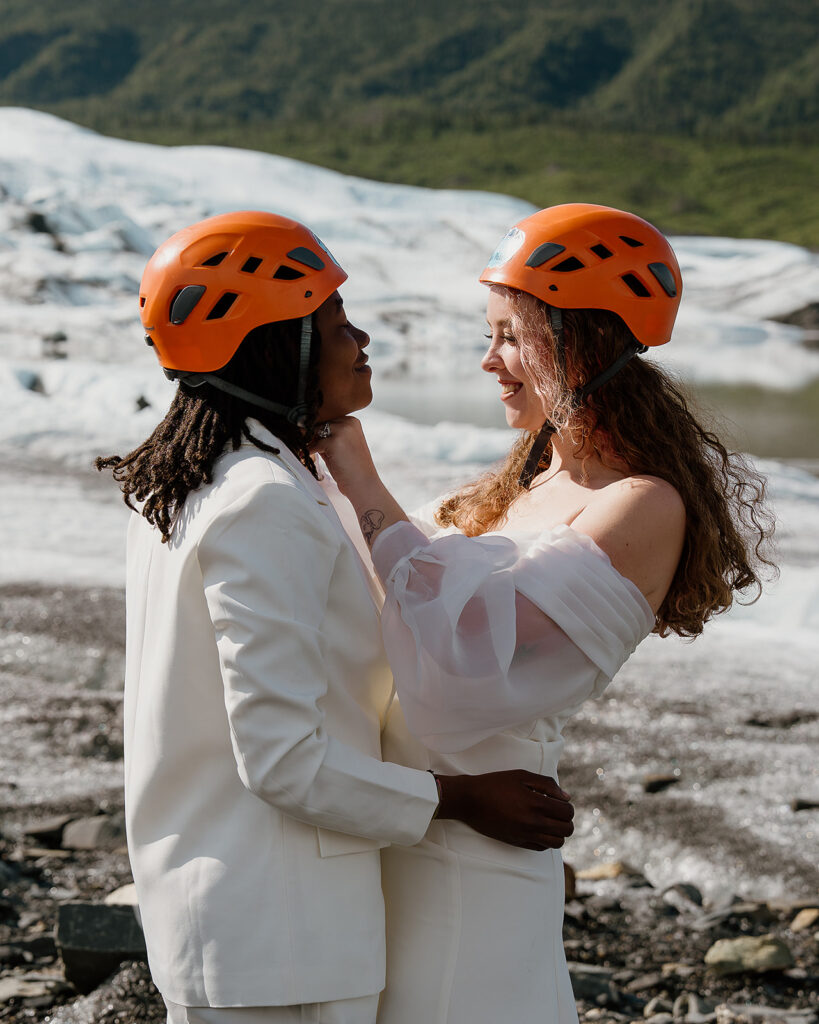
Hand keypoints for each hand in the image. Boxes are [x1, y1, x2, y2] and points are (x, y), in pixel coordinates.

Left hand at [312, 416, 378, 497]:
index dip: (319, 430)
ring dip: (311, 441)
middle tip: (308, 445)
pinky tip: (308, 456)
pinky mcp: (334, 442)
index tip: (311, 438)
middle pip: (321, 423)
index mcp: (353, 422)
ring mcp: (342, 431)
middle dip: (313, 434)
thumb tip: (308, 432)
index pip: (329, 419)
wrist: (363, 483)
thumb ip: (329, 437)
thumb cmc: (352, 468)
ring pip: (316, 430)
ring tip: (309, 450)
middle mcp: (348, 423)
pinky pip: (315, 443)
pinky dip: (310, 450)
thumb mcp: (342, 446)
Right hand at [435, 770, 573, 850]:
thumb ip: (547, 785)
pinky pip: (542, 848)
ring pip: (557, 843)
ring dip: (558, 832)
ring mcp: (525, 835)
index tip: (559, 801)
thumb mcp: (521, 775)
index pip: (567, 812)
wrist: (470, 800)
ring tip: (549, 821)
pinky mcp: (517, 843)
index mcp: (536, 804)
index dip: (567, 806)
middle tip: (556, 811)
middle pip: (566, 829)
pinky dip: (546, 840)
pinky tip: (538, 828)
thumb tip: (566, 797)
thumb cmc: (495, 784)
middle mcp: (533, 823)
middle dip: (566, 820)